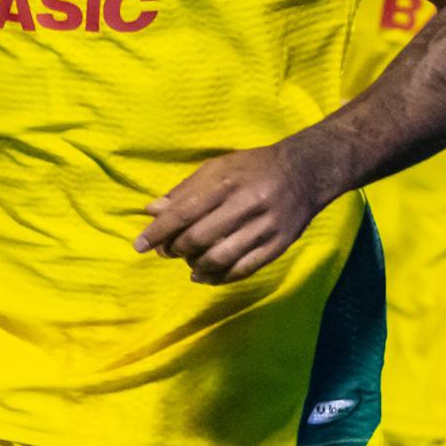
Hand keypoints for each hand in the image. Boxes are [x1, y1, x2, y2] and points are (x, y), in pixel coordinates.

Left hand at [138, 143, 326, 284]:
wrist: (305, 172)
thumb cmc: (253, 168)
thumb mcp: (218, 168)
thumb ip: (185, 190)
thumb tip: (152, 211)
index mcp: (227, 182)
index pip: (184, 212)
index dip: (158, 231)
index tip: (139, 246)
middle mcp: (246, 205)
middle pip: (200, 238)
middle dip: (175, 249)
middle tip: (165, 251)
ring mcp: (264, 228)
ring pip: (220, 258)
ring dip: (195, 265)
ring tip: (186, 261)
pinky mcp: (277, 246)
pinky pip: (242, 270)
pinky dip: (218, 277)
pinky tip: (203, 275)